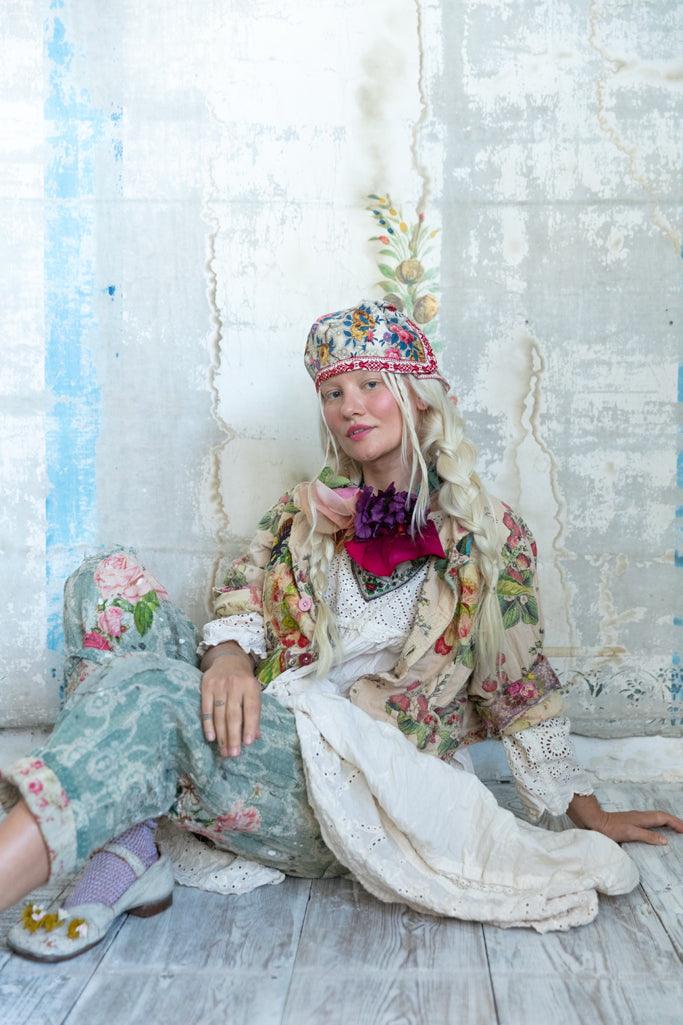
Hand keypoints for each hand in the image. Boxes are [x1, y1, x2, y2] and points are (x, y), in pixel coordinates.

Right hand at [200, 651, 261, 758]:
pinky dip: (208, 724)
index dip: (250, 726)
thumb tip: (255, 737)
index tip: (248, 743)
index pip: (251, 708)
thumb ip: (254, 713)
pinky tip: (211, 738)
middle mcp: (235, 684)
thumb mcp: (254, 692)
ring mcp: (219, 685)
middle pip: (233, 714)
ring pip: (219, 714)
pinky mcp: (206, 686)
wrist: (228, 660)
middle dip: (233, 736)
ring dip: (221, 735)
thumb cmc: (244, 682)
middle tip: (233, 754)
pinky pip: (206, 709)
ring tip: (223, 751)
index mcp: (251, 685)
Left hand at [568, 794, 682, 845]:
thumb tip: (664, 840)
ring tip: (676, 829)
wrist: (594, 822)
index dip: (675, 823)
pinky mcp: (631, 822)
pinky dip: (659, 824)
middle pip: (662, 816)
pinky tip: (657, 830)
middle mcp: (640, 816)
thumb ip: (647, 836)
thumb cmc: (610, 828)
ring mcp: (635, 818)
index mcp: (642, 818)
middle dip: (674, 821)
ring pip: (656, 818)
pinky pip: (650, 821)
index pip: (663, 818)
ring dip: (667, 822)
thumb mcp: (630, 833)